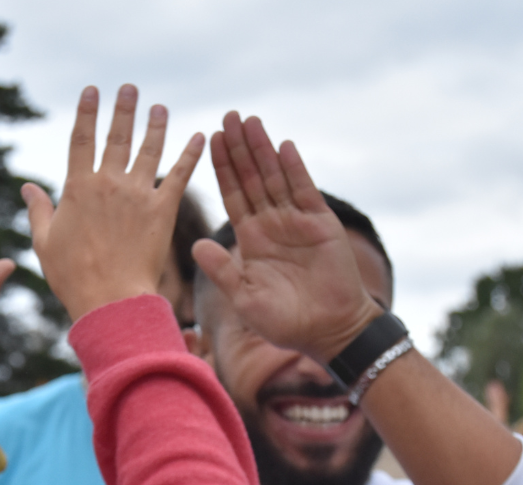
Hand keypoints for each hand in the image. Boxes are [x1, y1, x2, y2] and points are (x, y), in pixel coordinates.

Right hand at [22, 84, 203, 320]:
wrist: (110, 299)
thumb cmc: (73, 277)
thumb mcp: (45, 243)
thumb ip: (39, 211)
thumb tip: (26, 188)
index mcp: (78, 187)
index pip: (81, 139)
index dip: (87, 113)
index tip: (92, 92)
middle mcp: (109, 183)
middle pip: (117, 137)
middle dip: (124, 110)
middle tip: (130, 88)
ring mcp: (138, 195)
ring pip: (150, 150)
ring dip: (156, 126)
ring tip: (159, 108)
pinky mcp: (163, 210)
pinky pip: (180, 176)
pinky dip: (191, 155)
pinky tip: (200, 138)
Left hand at [190, 112, 380, 362]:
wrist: (328, 331)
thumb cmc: (285, 322)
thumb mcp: (245, 298)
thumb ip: (222, 271)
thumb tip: (194, 245)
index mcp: (251, 239)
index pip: (233, 195)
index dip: (222, 168)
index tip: (209, 139)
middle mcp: (272, 224)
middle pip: (252, 178)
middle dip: (239, 148)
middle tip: (227, 116)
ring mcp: (297, 221)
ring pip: (275, 177)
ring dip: (262, 149)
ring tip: (249, 121)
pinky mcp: (321, 223)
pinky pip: (304, 190)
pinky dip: (294, 168)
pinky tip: (282, 145)